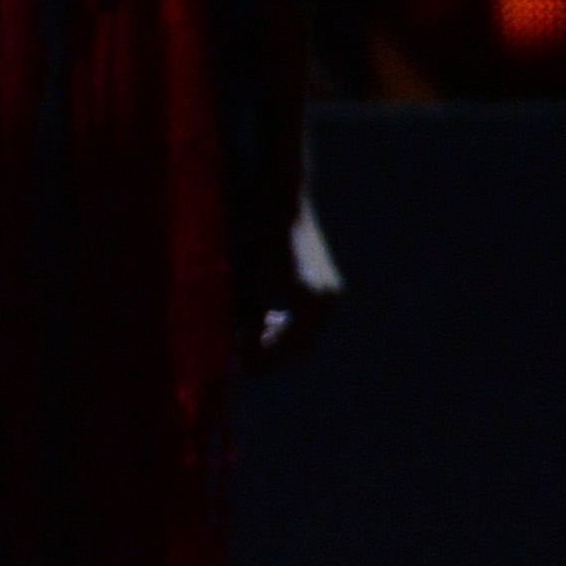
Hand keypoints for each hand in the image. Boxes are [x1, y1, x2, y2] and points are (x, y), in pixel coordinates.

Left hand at [250, 190, 343, 372]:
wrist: (280, 199)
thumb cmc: (257, 239)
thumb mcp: (248, 284)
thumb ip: (249, 324)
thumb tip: (244, 360)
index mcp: (311, 303)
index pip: (286, 351)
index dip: (259, 362)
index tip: (235, 366)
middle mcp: (328, 300)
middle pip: (298, 346)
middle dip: (268, 353)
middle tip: (238, 353)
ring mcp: (330, 292)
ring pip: (303, 332)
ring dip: (276, 339)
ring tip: (247, 334)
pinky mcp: (325, 283)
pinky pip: (307, 316)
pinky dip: (287, 323)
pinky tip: (265, 316)